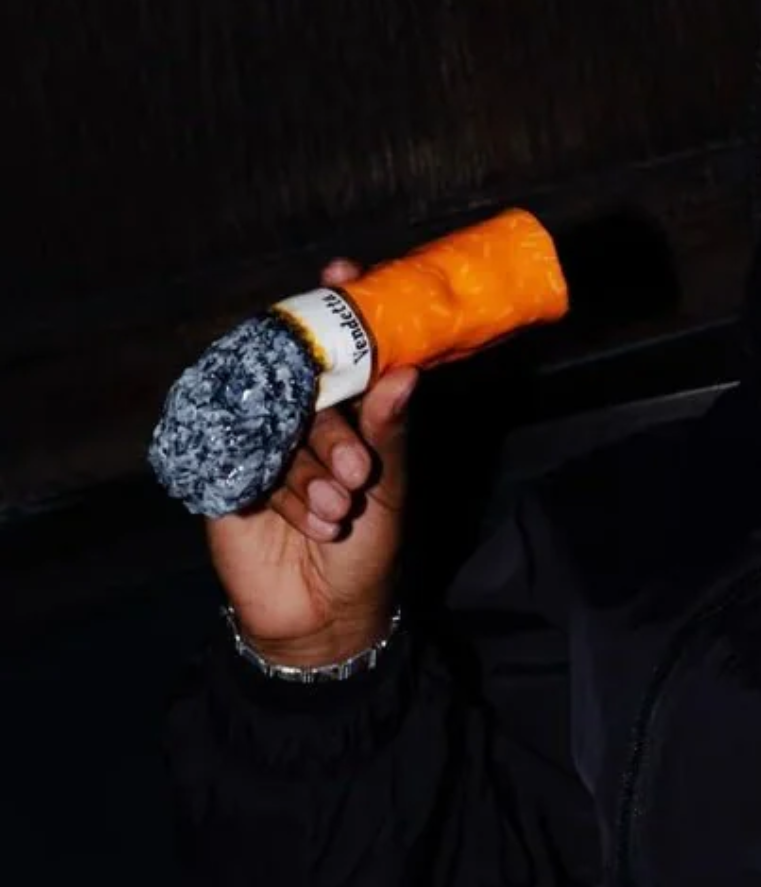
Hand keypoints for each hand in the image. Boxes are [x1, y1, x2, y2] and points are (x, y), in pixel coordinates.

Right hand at [204, 259, 417, 669]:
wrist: (326, 616)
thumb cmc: (369, 547)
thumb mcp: (391, 486)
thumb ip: (389, 428)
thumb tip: (407, 372)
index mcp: (345, 412)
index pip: (340, 349)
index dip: (339, 305)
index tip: (344, 271)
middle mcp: (302, 421)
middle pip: (306, 391)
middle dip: (335, 430)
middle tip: (358, 471)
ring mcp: (262, 447)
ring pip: (282, 432)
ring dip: (314, 475)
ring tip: (340, 511)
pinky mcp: (227, 479)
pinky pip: (252, 466)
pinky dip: (286, 496)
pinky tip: (311, 521)